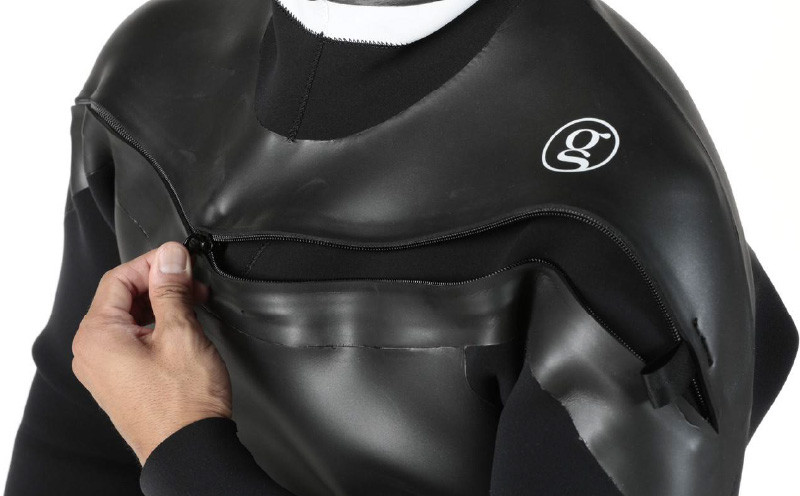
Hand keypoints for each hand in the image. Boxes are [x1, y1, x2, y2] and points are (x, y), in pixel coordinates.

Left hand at [71, 241, 231, 465]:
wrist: (189, 450)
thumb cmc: (183, 404)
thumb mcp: (181, 334)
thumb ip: (172, 289)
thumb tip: (170, 258)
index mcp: (98, 335)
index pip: (119, 277)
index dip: (153, 263)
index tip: (181, 260)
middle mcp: (93, 352)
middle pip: (122, 297)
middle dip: (160, 284)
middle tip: (193, 284)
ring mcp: (105, 369)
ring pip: (130, 318)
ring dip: (162, 305)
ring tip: (194, 306)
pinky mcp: (121, 380)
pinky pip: (133, 340)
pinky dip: (157, 327)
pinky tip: (184, 329)